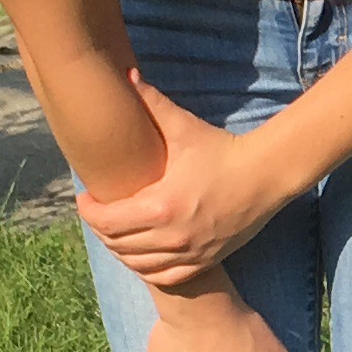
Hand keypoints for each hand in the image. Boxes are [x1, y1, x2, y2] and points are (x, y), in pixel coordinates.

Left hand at [77, 71, 290, 290]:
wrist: (266, 175)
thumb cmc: (222, 150)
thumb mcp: (185, 127)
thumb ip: (153, 103)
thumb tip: (128, 74)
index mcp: (160, 205)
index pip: (106, 220)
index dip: (88, 211)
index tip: (85, 198)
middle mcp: (171, 236)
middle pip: (117, 244)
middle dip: (101, 229)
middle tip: (99, 212)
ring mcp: (189, 252)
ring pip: (137, 264)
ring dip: (120, 250)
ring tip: (116, 232)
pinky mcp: (205, 261)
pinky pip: (164, 277)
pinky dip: (147, 268)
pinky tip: (143, 254)